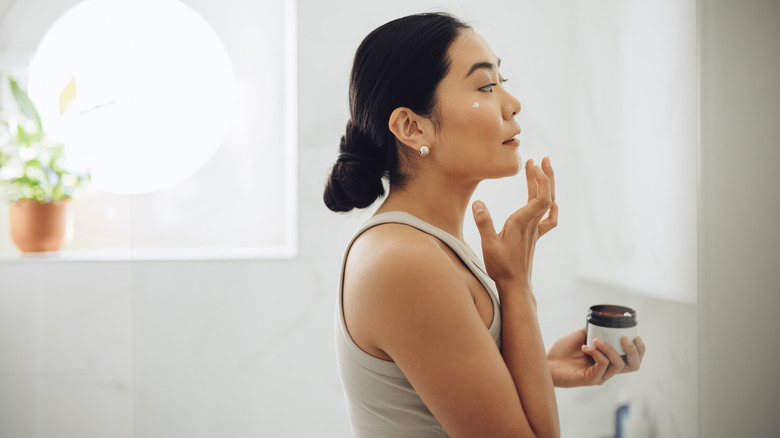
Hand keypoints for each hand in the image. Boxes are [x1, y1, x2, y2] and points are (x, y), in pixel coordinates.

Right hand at [472, 157, 557, 287]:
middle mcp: (532, 224)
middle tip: (541, 158)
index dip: (541, 180)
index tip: (534, 164)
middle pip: (547, 195)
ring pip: (546, 203)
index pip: (541, 198)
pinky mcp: (534, 235)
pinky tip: (549, 200)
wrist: (515, 285)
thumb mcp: (488, 245)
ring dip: (545, 185)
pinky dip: (550, 205)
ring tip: (538, 168)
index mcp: (522, 223)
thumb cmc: (501, 267)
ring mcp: (535, 229)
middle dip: (546, 175)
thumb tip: (478, 202)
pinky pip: (548, 217)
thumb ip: (484, 223)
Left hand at [547, 327, 645, 387]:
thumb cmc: (561, 351)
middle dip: (633, 351)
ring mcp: (600, 376)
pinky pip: (603, 365)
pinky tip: (586, 347)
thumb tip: (604, 319)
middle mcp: (607, 370)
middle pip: (633, 366)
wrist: (545, 361)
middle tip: (624, 339)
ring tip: (595, 340)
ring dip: (609, 348)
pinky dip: (597, 352)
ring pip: (618, 364)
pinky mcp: (591, 379)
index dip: (639, 350)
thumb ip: (594, 330)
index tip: (635, 336)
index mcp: (608, 361)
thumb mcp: (581, 336)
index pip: (632, 360)